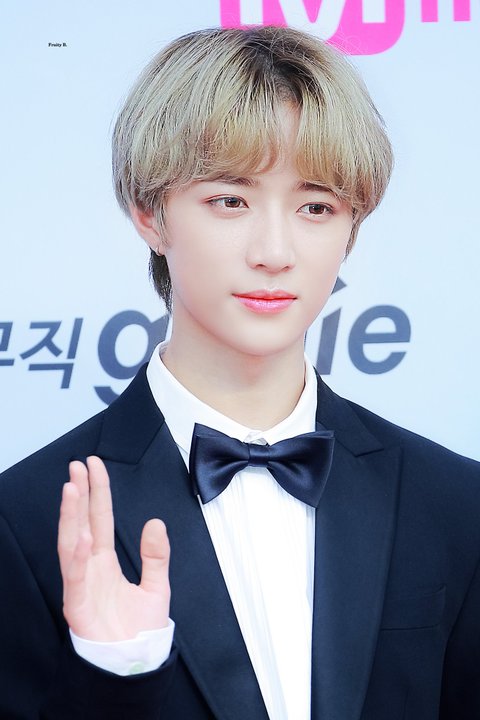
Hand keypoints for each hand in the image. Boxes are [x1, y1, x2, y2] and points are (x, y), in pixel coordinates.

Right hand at [58, 456, 169, 640]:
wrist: (134, 663)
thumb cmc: (138, 630)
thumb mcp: (157, 586)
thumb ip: (156, 555)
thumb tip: (156, 523)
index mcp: (105, 561)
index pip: (99, 517)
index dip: (97, 491)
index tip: (93, 466)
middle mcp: (90, 567)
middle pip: (82, 522)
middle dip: (79, 493)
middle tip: (77, 466)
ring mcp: (81, 583)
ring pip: (72, 542)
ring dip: (72, 515)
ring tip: (73, 488)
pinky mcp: (78, 603)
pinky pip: (75, 575)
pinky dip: (77, 554)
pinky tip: (81, 533)